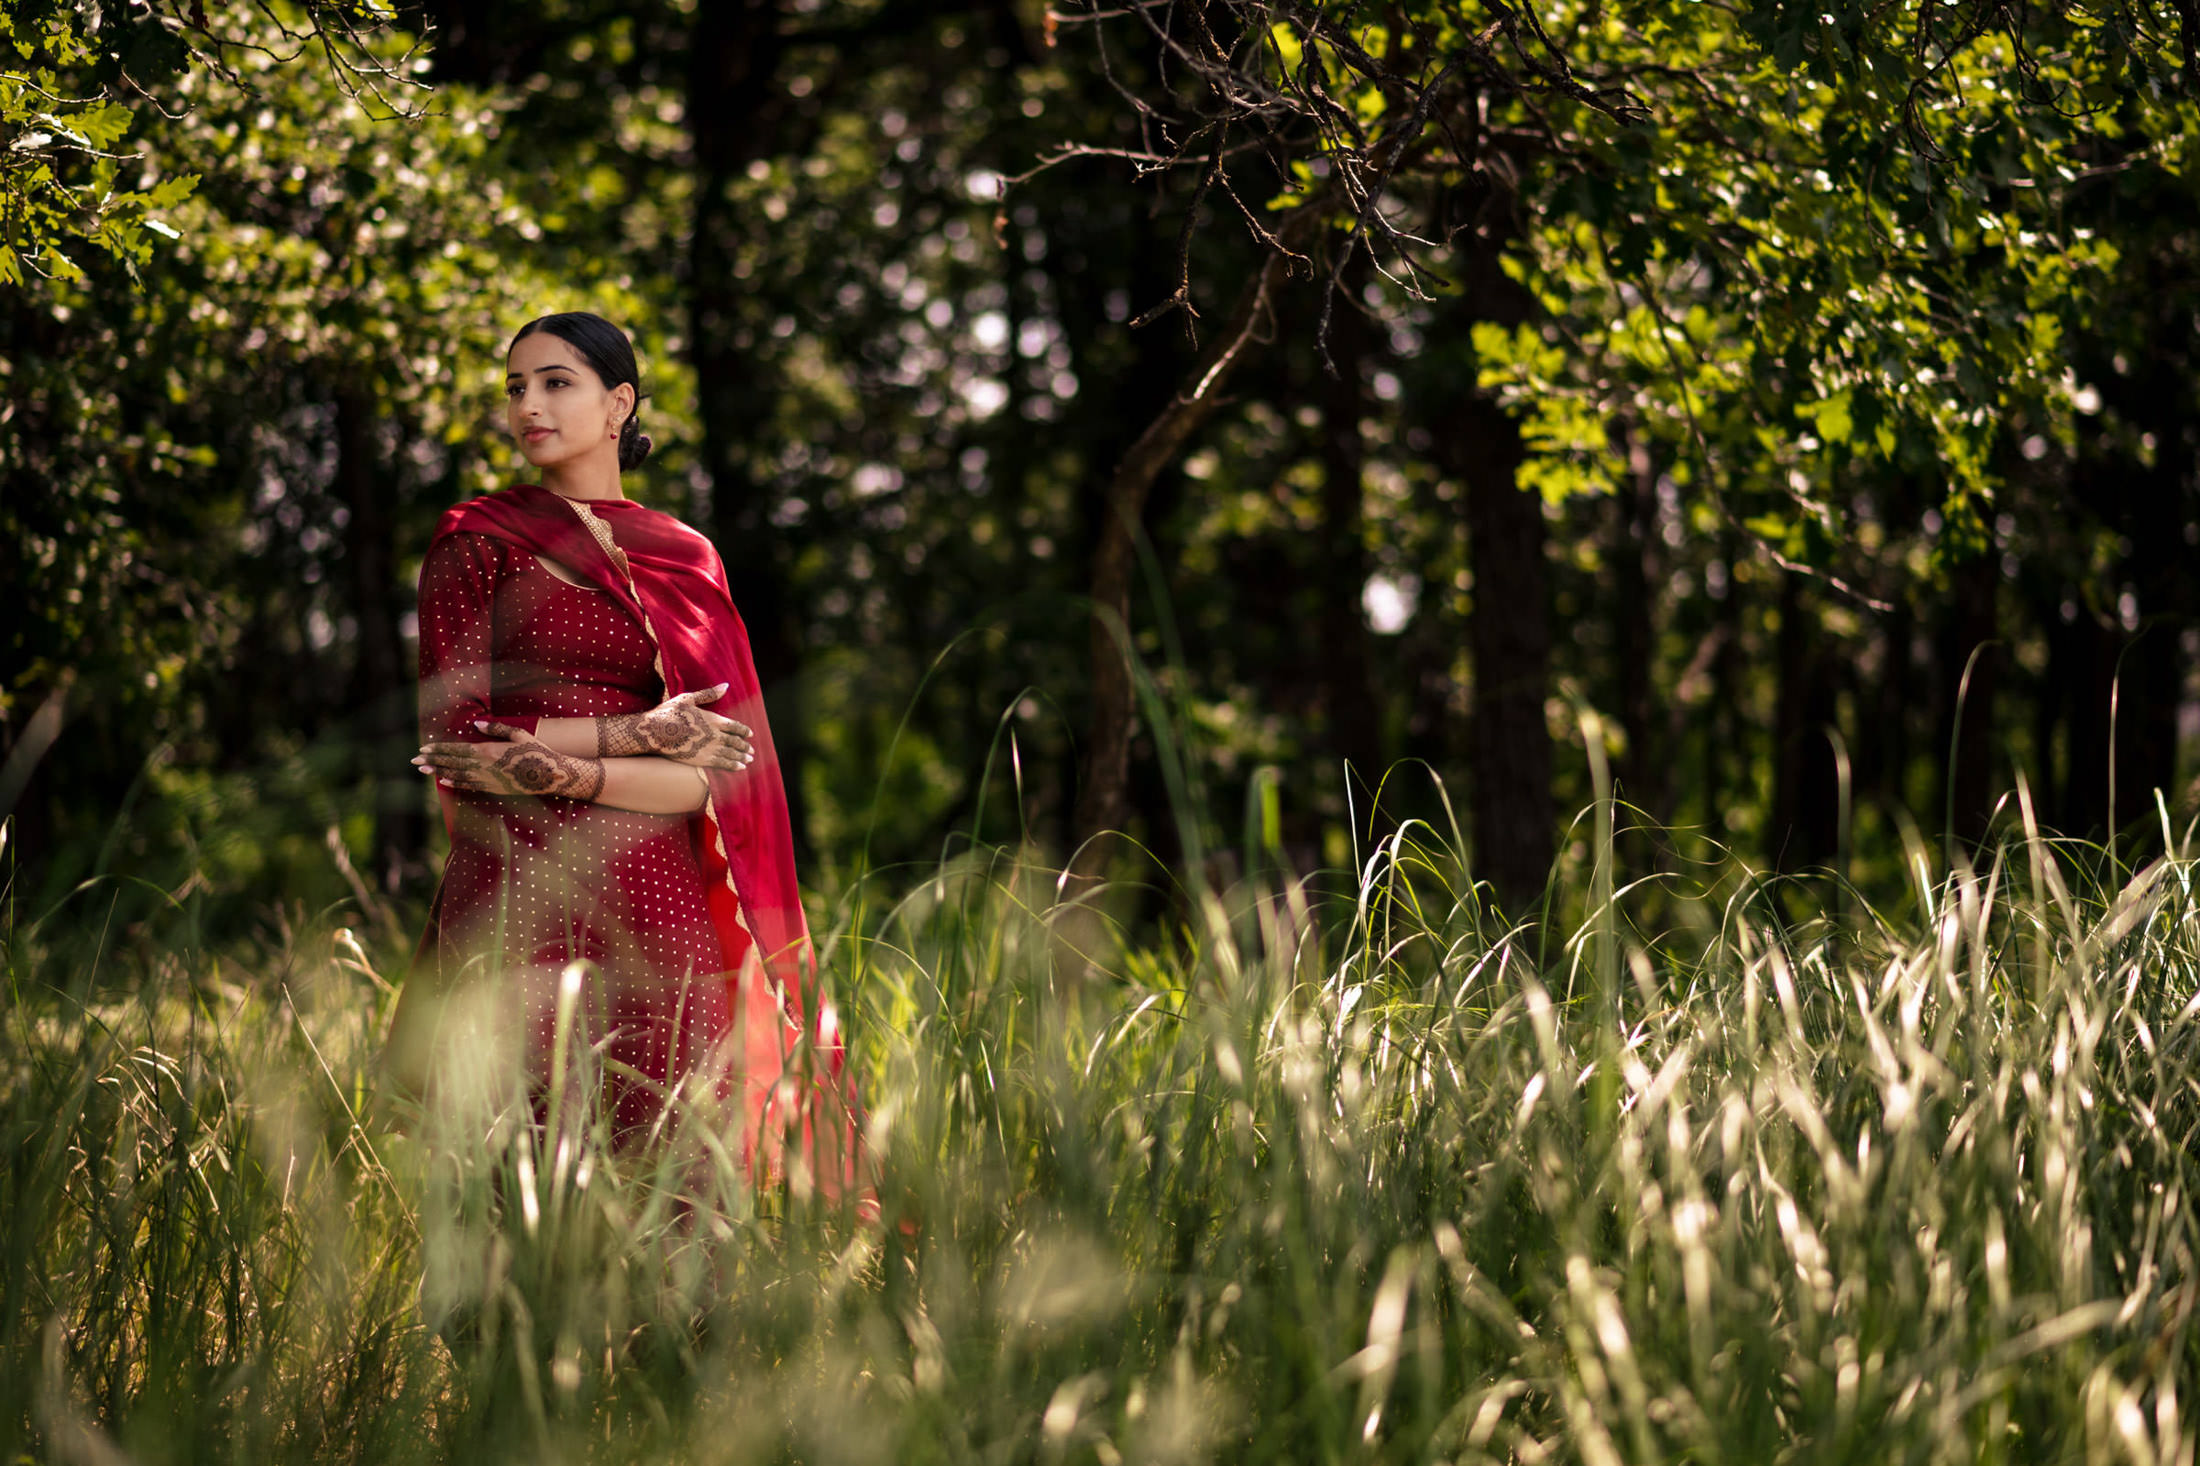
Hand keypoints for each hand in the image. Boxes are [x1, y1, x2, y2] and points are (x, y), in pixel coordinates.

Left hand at [416, 724, 605, 800]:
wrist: (550, 775)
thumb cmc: (536, 751)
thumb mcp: (519, 734)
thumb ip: (496, 728)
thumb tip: (475, 724)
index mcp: (488, 750)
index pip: (457, 749)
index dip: (439, 749)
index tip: (424, 748)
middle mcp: (484, 766)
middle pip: (452, 763)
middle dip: (432, 761)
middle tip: (414, 761)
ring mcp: (488, 779)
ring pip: (457, 775)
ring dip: (439, 772)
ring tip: (423, 770)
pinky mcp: (494, 789)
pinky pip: (470, 786)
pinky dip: (455, 783)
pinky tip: (444, 781)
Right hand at [600, 684, 754, 768]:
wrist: (656, 732)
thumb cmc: (669, 713)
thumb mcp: (688, 699)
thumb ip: (709, 694)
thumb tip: (726, 686)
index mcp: (713, 719)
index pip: (734, 726)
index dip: (743, 731)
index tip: (750, 735)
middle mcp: (715, 734)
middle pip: (735, 742)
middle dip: (744, 747)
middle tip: (751, 751)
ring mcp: (710, 748)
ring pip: (731, 754)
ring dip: (741, 757)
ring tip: (748, 761)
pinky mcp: (702, 759)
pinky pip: (722, 763)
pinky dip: (733, 766)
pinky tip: (739, 768)